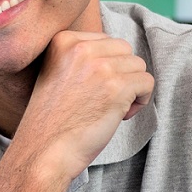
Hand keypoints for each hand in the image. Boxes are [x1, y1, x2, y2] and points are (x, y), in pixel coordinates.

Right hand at [18, 31, 153, 180]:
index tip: (90, 89)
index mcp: (62, 40)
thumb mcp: (56, 73)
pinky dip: (140, 101)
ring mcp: (100, 67)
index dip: (105, 66)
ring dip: (131, 88)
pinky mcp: (117, 87)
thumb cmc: (50, 120)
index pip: (105, 40)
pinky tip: (120, 115)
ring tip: (110, 108)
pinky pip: (147, 83)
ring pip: (138, 65)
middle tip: (102, 99)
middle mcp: (80, 48)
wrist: (44, 150)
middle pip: (124, 49)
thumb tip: (119, 55)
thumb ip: (81, 57)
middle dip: (120, 74)